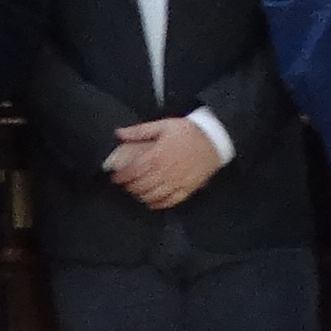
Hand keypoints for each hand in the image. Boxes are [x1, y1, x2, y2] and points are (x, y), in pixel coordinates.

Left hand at [104, 117, 223, 212]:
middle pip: (140, 186)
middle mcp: (164, 172)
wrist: (215, 139)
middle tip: (125, 185)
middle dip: (129, 187)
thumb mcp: (163, 125)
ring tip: (136, 192)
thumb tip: (119, 133)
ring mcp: (176, 183)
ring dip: (141, 196)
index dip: (121, 176)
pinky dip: (158, 204)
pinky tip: (152, 203)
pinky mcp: (188, 189)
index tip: (115, 177)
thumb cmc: (188, 131)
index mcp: (156, 156)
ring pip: (153, 196)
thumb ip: (139, 131)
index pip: (132, 171)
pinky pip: (170, 201)